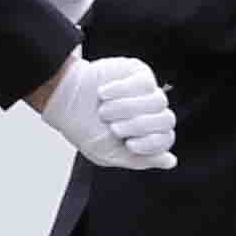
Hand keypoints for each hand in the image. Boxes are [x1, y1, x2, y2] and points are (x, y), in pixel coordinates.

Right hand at [36, 60, 178, 170]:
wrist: (64, 102)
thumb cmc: (85, 129)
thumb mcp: (107, 154)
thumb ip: (140, 160)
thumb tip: (171, 162)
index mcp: (148, 134)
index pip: (167, 138)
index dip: (151, 143)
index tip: (129, 143)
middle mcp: (152, 113)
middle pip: (167, 120)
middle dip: (138, 125)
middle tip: (114, 127)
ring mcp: (148, 93)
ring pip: (158, 101)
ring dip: (126, 108)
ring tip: (104, 111)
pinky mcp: (140, 73)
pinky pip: (145, 83)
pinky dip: (121, 90)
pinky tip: (104, 93)